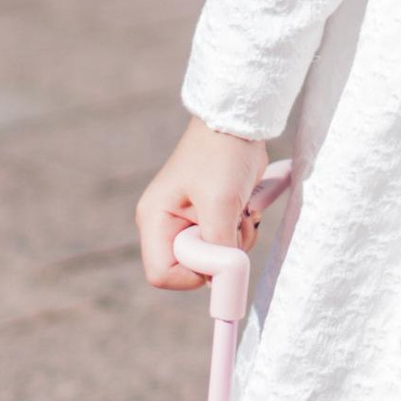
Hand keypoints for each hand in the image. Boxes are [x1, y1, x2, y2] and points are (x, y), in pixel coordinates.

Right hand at [135, 116, 268, 291]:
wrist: (238, 122)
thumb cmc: (222, 155)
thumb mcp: (220, 203)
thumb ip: (218, 245)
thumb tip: (224, 277)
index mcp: (155, 219)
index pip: (161, 273)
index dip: (192, 274)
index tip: (221, 256)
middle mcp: (166, 224)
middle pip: (189, 268)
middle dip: (219, 255)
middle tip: (237, 227)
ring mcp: (187, 221)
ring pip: (212, 258)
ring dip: (235, 242)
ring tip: (243, 212)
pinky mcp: (209, 217)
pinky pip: (224, 243)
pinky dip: (240, 233)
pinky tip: (245, 209)